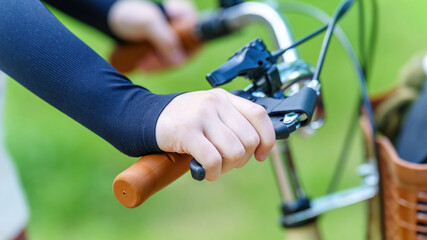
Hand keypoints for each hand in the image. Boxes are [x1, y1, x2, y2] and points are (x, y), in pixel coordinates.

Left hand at [108, 0, 197, 70]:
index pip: (196, 42)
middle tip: (146, 64)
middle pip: (185, 54)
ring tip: (142, 65)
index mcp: (186, 15)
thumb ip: (165, 39)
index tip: (162, 60)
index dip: (182, 55)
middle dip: (165, 63)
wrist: (112, 18)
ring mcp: (176, 38)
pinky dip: (156, 66)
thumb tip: (179, 61)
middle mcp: (185, 26)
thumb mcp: (147, 24)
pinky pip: (167, 62)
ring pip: (175, 60)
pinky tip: (143, 66)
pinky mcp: (167, 47)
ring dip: (158, 66)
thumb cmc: (129, 15)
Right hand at [156, 89, 275, 180]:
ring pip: (234, 151)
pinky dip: (213, 172)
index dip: (267, 139)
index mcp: (224, 97)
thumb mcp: (209, 112)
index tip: (260, 154)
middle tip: (227, 163)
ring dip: (227, 167)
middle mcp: (216, 103)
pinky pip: (213, 159)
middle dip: (242, 159)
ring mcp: (202, 116)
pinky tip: (206, 172)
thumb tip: (256, 147)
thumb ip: (231, 122)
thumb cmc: (182, 120)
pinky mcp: (187, 132)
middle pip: (249, 139)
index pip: (259, 115)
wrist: (146, 117)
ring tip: (215, 167)